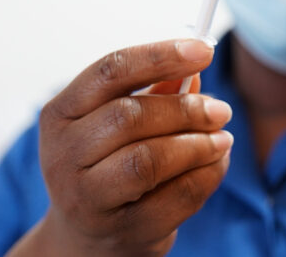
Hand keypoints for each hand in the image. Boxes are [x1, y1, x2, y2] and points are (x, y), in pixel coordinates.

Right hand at [36, 39, 231, 256]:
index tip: (205, 50)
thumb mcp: (121, 121)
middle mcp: (63, 154)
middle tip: (221, 109)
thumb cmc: (109, 162)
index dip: (161, 56)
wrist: (87, 237)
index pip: (111, 70)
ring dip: (199, 144)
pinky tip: (217, 163)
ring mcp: (86, 199)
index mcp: (62, 112)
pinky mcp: (120, 232)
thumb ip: (157, 92)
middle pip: (131, 116)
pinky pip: (175, 198)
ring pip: (150, 160)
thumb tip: (194, 70)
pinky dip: (207, 175)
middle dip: (186, 109)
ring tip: (223, 139)